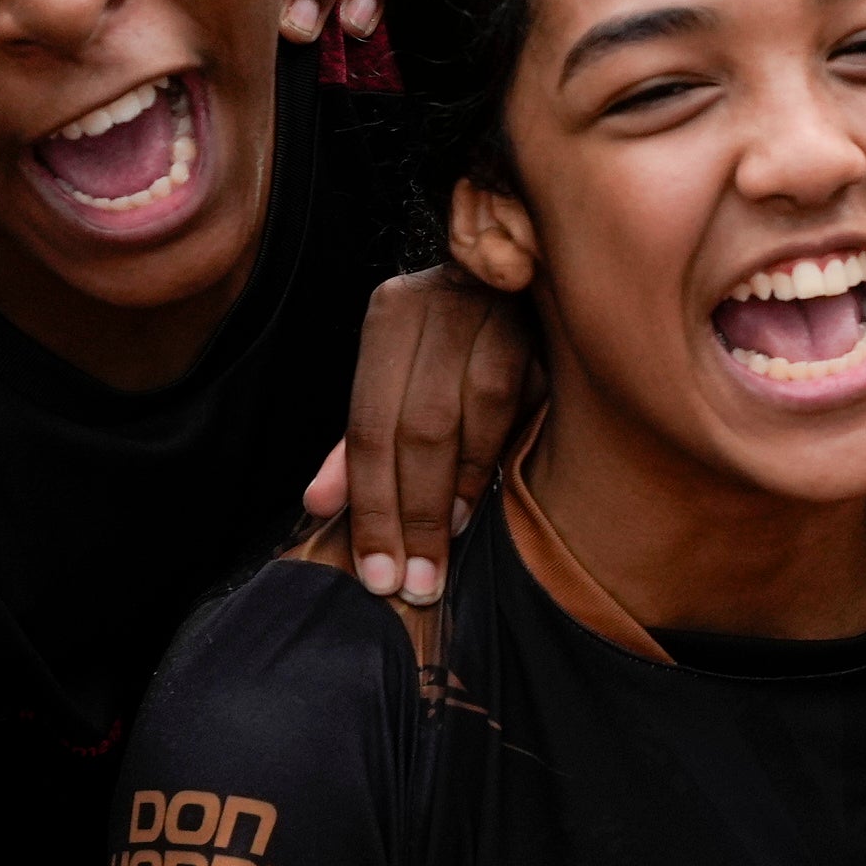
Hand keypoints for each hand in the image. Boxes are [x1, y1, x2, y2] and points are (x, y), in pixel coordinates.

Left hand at [309, 266, 533, 601]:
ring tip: (442, 550)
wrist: (547, 281)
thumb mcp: (409, 390)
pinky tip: (479, 502)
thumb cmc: (469, 348)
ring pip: (455, 417)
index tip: (377, 576)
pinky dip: (488, 457)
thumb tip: (318, 506)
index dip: (370, 508)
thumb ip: (363, 447)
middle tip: (415, 584)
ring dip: (448, 493)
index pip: (366, 427)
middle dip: (408, 515)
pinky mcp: (536, 320)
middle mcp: (430, 303)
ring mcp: (485, 307)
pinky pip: (504, 400)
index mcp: (390, 316)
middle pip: (408, 427)